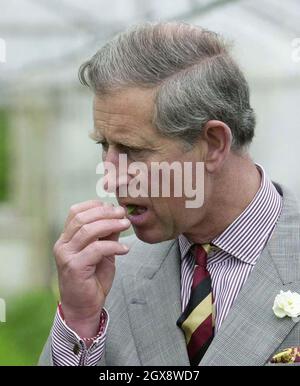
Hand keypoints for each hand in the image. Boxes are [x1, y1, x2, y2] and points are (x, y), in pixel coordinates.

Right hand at [53, 200, 130, 337]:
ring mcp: (66, 256)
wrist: (84, 308)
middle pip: (82, 218)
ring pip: (87, 231)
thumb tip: (118, 216)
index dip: (95, 205)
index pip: (76, 211)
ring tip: (126, 225)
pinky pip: (95, 249)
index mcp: (66, 238)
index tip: (114, 207)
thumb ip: (107, 235)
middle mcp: (62, 244)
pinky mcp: (74, 267)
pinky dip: (113, 246)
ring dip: (110, 225)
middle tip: (123, 213)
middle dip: (105, 213)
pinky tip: (125, 250)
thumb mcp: (102, 252)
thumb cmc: (93, 279)